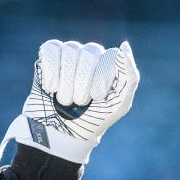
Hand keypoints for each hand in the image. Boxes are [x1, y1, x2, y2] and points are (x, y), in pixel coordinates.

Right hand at [0, 39, 139, 174]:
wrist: (62, 135)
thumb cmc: (94, 120)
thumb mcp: (120, 104)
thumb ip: (130, 76)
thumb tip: (124, 44)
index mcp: (110, 65)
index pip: (110, 56)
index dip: (102, 78)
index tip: (98, 98)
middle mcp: (91, 57)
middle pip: (89, 52)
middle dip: (84, 82)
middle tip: (81, 102)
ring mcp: (69, 56)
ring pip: (70, 50)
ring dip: (67, 81)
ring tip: (66, 100)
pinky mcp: (48, 58)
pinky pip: (50, 49)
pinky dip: (52, 71)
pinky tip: (52, 88)